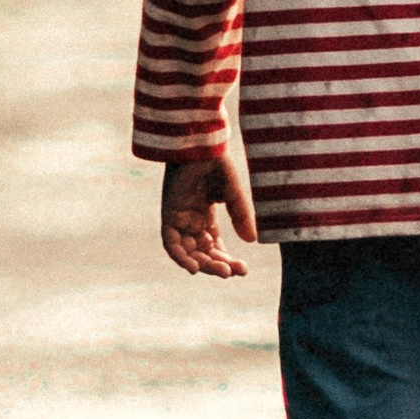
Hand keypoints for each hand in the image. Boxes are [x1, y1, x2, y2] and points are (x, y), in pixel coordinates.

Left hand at [161, 155, 257, 276]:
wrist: (199, 145)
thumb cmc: (216, 163)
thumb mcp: (233, 194)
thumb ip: (240, 215)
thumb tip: (251, 241)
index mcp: (205, 216)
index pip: (214, 246)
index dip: (227, 260)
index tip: (243, 270)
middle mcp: (191, 221)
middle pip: (202, 253)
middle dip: (217, 265)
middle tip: (232, 273)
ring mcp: (179, 219)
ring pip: (188, 252)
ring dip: (202, 264)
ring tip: (220, 271)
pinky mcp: (169, 215)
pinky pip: (171, 243)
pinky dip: (180, 257)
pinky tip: (193, 268)